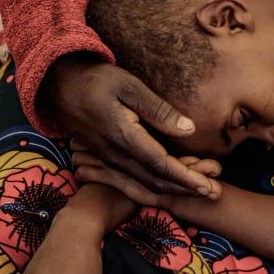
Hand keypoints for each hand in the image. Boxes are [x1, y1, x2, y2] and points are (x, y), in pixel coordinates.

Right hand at [40, 56, 220, 197]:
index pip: (161, 165)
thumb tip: (189, 129)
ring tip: (200, 192)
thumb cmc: (96, 80)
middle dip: (187, 190)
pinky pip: (133, 181)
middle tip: (215, 193)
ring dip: (174, 191)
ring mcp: (109, 160)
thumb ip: (158, 111)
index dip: (186, 178)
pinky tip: (169, 190)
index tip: (208, 186)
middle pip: (156, 181)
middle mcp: (116, 155)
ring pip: (145, 184)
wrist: (58, 85)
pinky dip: (155, 188)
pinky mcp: (106, 159)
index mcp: (124, 138)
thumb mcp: (129, 87)